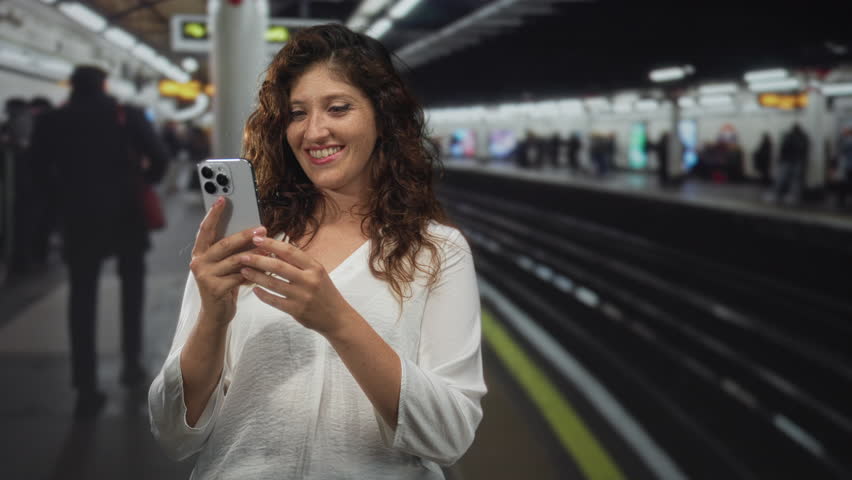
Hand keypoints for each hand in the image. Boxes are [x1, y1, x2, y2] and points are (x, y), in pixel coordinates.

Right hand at [190, 196, 265, 324]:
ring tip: (270, 248)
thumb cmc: (223, 284)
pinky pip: (240, 276)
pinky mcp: (215, 288)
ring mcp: (205, 276)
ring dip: (255, 254)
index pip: (205, 229)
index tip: (222, 199)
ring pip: (235, 260)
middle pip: (224, 244)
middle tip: (262, 228)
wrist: (216, 314)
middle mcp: (199, 262)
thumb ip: (231, 250)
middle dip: (245, 235)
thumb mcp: (224, 265)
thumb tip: (255, 231)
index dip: (213, 214)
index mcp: (200, 253)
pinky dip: (255, 272)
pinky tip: (266, 268)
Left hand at [238, 235, 350, 335]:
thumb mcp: (318, 273)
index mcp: (315, 267)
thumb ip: (300, 263)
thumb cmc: (325, 292)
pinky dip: (262, 294)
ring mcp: (302, 296)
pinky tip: (254, 289)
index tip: (257, 239)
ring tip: (243, 270)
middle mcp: (309, 280)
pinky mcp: (296, 310)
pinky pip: (274, 301)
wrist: (336, 317)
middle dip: (258, 259)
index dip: (272, 244)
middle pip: (278, 266)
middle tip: (243, 256)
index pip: (290, 251)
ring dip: (256, 276)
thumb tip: (276, 250)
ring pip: (273, 283)